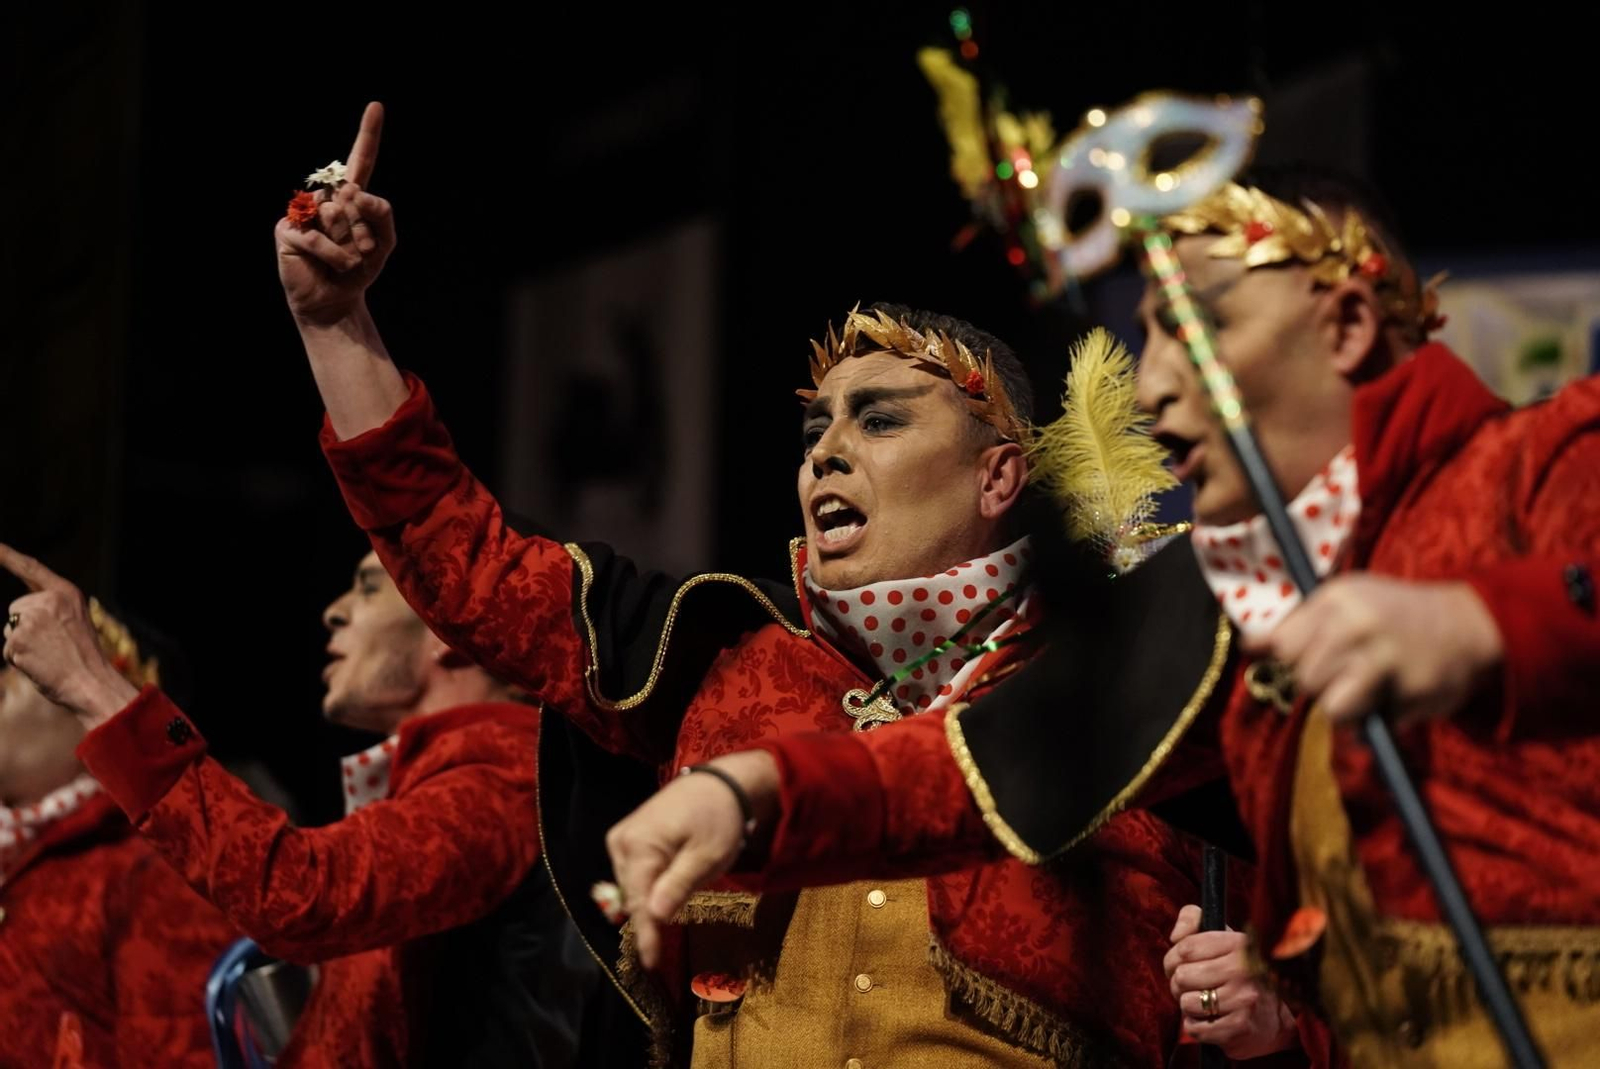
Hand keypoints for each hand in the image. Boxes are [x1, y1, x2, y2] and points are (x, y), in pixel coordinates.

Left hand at [1, 545, 138, 727]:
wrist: (92, 682)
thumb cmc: (84, 657)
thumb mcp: (74, 621)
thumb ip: (51, 608)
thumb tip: (20, 611)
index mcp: (66, 593)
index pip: (31, 569)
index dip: (9, 556)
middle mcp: (47, 601)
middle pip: (17, 608)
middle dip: (25, 626)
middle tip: (52, 646)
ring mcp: (31, 619)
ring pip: (10, 629)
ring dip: (21, 644)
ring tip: (48, 656)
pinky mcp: (17, 640)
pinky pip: (7, 648)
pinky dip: (18, 660)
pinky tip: (39, 664)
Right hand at [276, 102, 396, 324]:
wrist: (335, 300)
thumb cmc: (358, 269)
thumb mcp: (383, 243)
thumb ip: (381, 214)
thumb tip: (353, 191)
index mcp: (350, 197)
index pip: (360, 161)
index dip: (368, 134)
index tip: (376, 106)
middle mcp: (326, 198)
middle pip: (356, 198)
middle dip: (366, 231)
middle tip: (361, 253)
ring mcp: (305, 211)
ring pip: (337, 215)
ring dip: (350, 245)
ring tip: (346, 261)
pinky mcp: (288, 228)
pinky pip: (318, 236)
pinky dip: (334, 255)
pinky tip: (336, 265)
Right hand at [604, 750, 778, 968]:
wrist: (720, 784)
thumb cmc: (718, 819)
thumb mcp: (707, 857)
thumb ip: (678, 886)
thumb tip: (654, 916)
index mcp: (639, 845)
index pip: (637, 901)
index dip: (645, 934)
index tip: (650, 964)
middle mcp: (621, 841)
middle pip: (631, 894)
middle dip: (648, 916)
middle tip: (666, 936)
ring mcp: (621, 838)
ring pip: (631, 885)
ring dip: (649, 899)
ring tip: (677, 893)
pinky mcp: (628, 837)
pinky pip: (633, 872)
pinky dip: (649, 884)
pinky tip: (667, 883)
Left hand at [1164, 904, 1298, 1058]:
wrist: (1270, 1019)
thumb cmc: (1236, 973)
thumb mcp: (1221, 940)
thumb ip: (1193, 920)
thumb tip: (1175, 936)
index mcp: (1239, 944)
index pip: (1185, 948)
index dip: (1173, 959)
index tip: (1179, 965)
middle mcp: (1244, 969)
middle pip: (1182, 976)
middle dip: (1179, 985)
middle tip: (1194, 987)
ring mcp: (1243, 999)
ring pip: (1186, 1003)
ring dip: (1189, 1006)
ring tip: (1204, 1003)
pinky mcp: (1239, 1027)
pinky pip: (1194, 1027)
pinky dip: (1195, 1026)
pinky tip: (1211, 1020)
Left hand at [1245, 575, 1502, 724]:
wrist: (1468, 624)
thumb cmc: (1394, 614)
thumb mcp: (1344, 603)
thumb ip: (1297, 625)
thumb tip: (1250, 647)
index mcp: (1336, 599)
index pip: (1283, 646)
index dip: (1294, 659)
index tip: (1316, 656)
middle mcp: (1356, 625)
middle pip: (1304, 678)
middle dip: (1320, 683)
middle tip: (1349, 671)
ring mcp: (1384, 658)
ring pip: (1330, 705)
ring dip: (1345, 705)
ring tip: (1368, 686)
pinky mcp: (1409, 690)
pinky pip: (1368, 720)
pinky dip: (1374, 717)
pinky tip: (1392, 695)